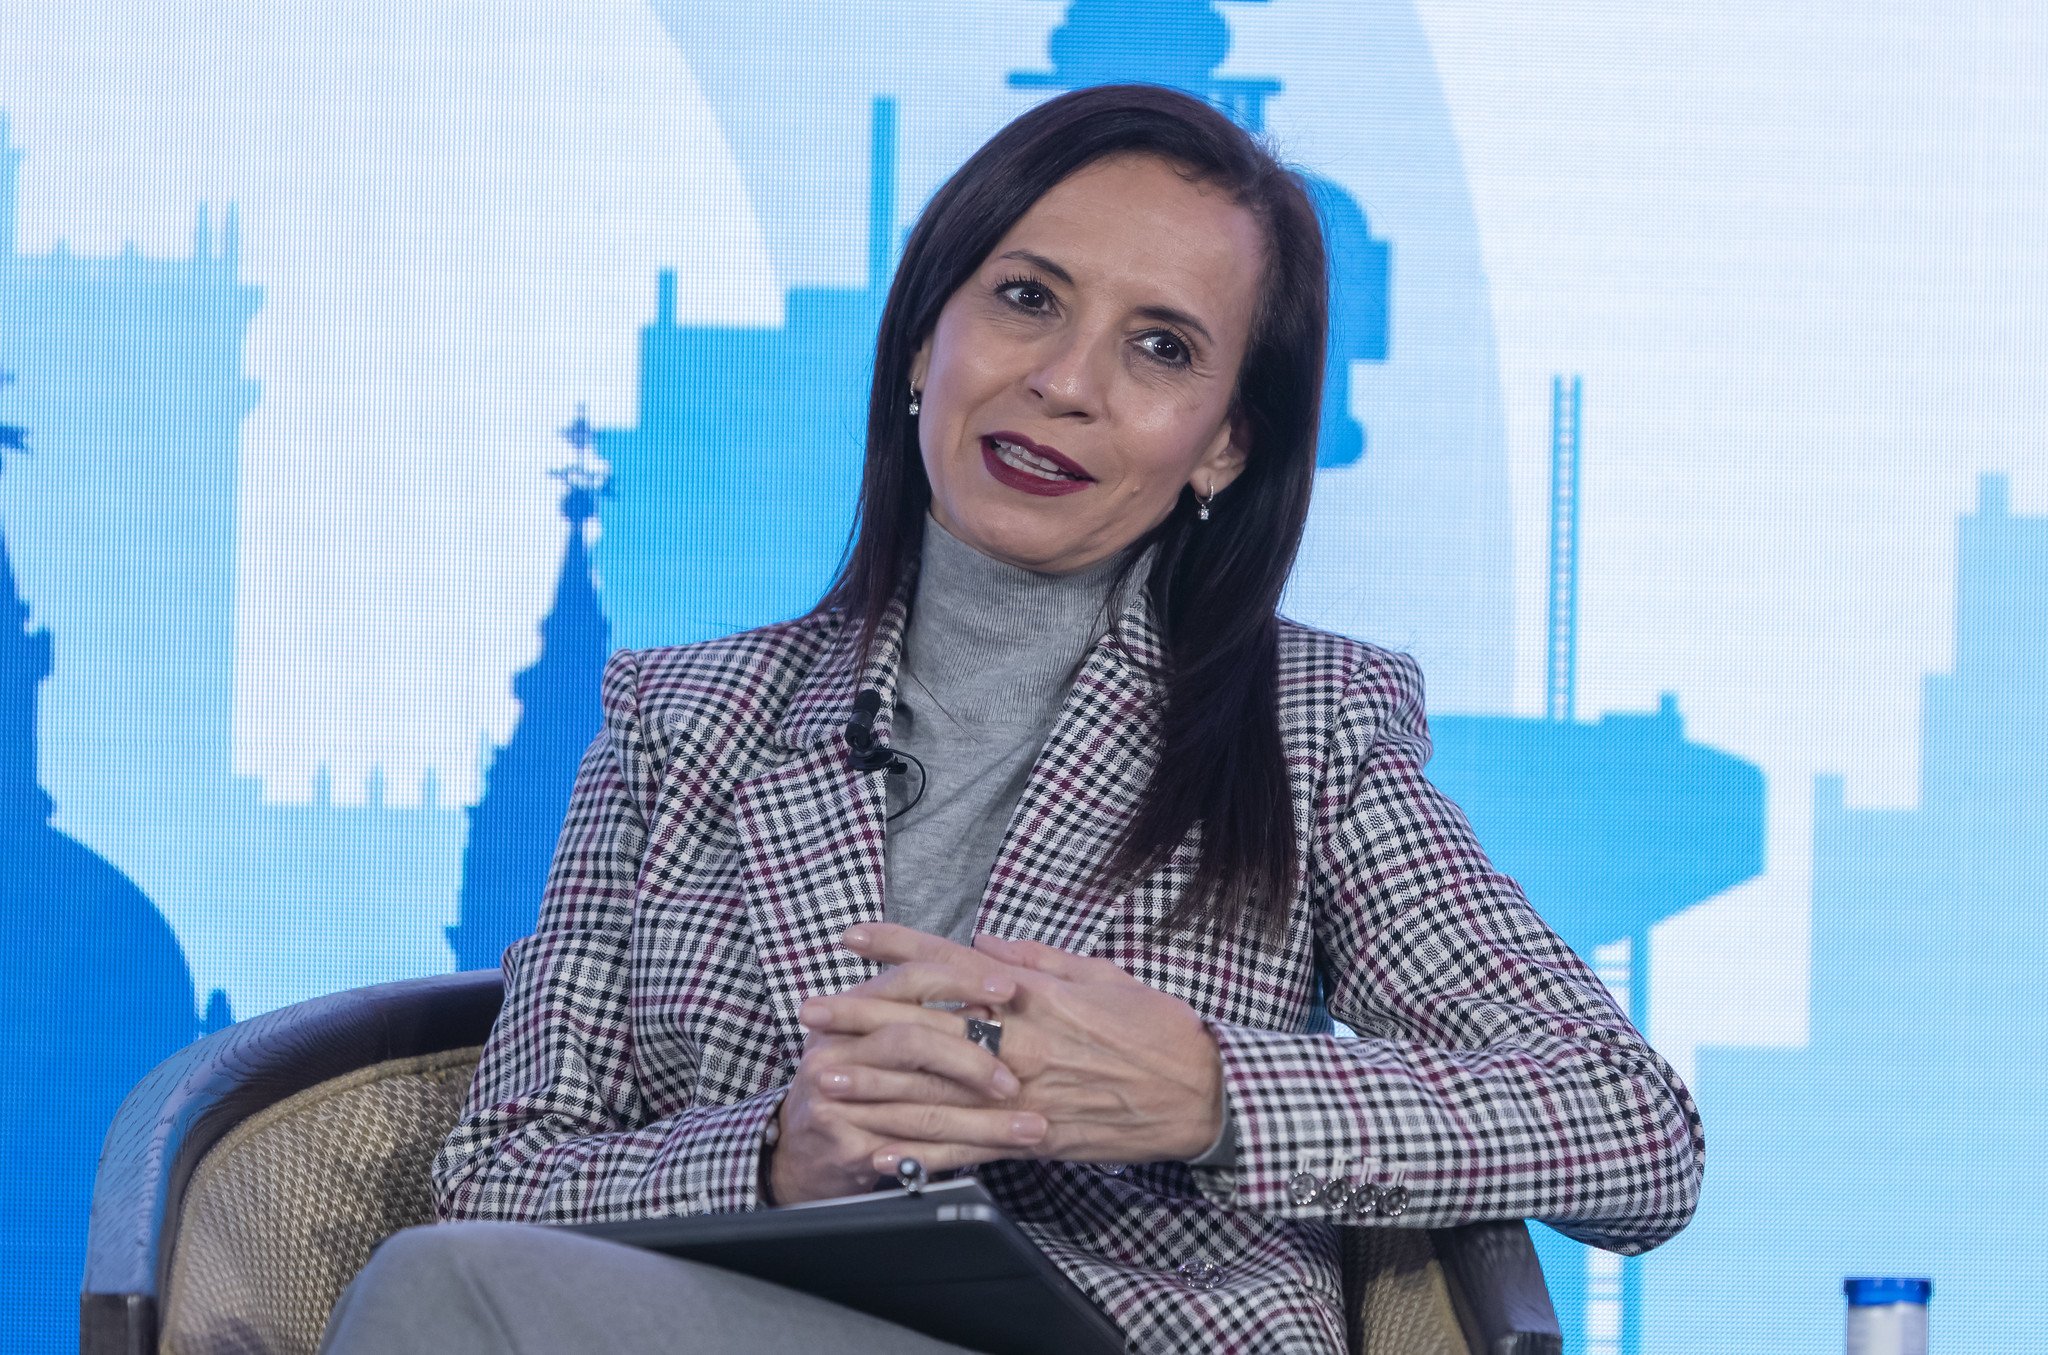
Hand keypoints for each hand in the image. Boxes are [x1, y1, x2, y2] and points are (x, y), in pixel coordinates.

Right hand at [767, 957, 1048, 1204]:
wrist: (799, 1153)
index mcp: (850, 1012)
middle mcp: (836, 1049)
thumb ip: (923, 1010)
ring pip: (921, 1106)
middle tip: (1016, 1077)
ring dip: (985, 1120)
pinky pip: (915, 1153)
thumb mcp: (874, 1036)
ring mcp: (836, 1099)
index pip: (908, 980)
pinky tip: (998, 1155)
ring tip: (1033, 1126)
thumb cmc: (854, 1085)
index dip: (959, 979)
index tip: (1007, 988)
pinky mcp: (844, 1146)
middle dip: (973, 1058)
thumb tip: (985, 994)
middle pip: (912, 1041)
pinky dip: (962, 1156)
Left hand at [824, 924, 1225, 1167]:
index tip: (852, 938)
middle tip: (812, 1013)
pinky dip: (918, 1150)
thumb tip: (983, 944)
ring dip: (872, 1085)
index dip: (898, 947)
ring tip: (822, 1079)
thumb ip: (1036, 959)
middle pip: (926, 1024)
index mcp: (1035, 995)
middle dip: (862, 1017)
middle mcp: (1020, 1041)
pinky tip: (878, 1148)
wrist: (1203, 1093)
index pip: (952, 964)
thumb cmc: (1158, 1028)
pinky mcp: (1034, 1139)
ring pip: (933, 1090)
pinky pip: (966, 1148)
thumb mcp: (1100, 974)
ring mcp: (1023, 1095)